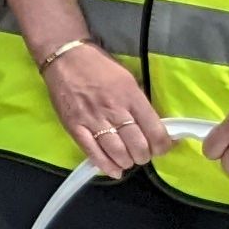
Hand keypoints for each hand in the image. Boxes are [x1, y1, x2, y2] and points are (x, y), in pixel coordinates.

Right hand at [43, 40, 167, 175]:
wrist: (65, 58)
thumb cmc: (99, 67)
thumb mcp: (128, 80)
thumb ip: (139, 103)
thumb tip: (152, 125)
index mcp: (131, 97)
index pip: (155, 130)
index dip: (163, 145)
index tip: (163, 148)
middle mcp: (115, 110)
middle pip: (137, 145)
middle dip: (144, 156)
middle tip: (142, 154)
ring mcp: (93, 119)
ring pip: (117, 152)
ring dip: (127, 162)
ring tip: (128, 160)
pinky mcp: (75, 126)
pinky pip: (92, 152)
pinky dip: (105, 165)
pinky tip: (113, 170)